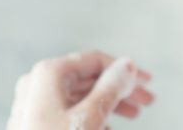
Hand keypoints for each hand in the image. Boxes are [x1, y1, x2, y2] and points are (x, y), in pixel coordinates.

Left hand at [6, 50, 154, 129]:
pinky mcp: (35, 123)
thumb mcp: (90, 117)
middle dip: (121, 90)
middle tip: (147, 101)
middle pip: (90, 79)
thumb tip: (128, 64)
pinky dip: (93, 117)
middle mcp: (39, 84)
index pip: (96, 61)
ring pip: (82, 96)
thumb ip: (112, 87)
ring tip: (134, 115)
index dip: (126, 71)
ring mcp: (34, 105)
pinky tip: (110, 129)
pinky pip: (70, 112)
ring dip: (111, 104)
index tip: (148, 83)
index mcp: (50, 74)